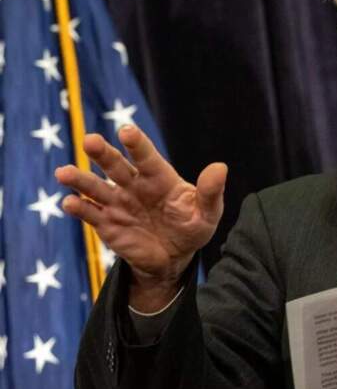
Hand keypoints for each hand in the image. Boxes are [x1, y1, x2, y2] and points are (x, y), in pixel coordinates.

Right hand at [54, 125, 226, 310]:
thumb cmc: (192, 227)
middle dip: (102, 153)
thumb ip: (211, 192)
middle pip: (116, 165)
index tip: (126, 131)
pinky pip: (90, 213)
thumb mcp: (208, 213)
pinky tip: (70, 203)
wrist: (174, 257)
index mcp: (159, 177)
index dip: (137, 144)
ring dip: (80, 180)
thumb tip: (220, 167)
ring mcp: (118, 203)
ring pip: (95, 187)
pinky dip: (79, 207)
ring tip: (63, 173)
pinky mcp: (107, 223)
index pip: (147, 157)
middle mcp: (134, 185)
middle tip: (89, 140)